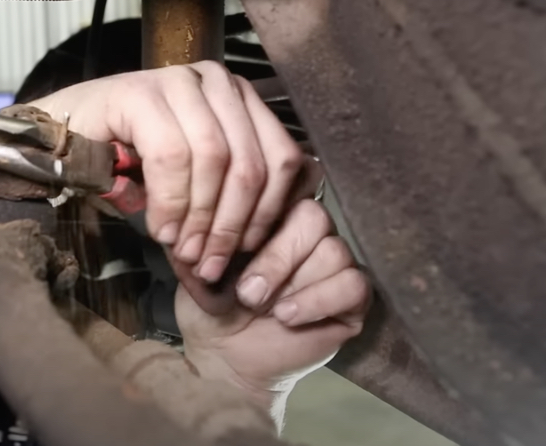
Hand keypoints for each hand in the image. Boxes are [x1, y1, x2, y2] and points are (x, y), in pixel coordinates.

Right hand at [30, 62, 303, 304]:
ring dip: (198, 217)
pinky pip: (171, 156)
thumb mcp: (192, 180)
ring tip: (180, 248)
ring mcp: (177, 81)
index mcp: (237, 99)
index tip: (244, 252)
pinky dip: (169, 201)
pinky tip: (157, 227)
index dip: (266, 213)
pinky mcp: (140, 92)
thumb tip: (258, 241)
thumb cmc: (126, 162)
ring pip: (214, 159)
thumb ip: (227, 196)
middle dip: (230, 224)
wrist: (57, 143)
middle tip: (207, 261)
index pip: (282, 158)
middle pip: (250, 162)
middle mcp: (215, 81)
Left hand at [176, 199, 370, 403]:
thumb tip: (191, 217)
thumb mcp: (196, 268)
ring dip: (292, 281)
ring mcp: (335, 263)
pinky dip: (318, 300)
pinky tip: (287, 317)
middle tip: (247, 292)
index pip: (287, 187)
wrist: (226, 359)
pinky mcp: (354, 297)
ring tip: (261, 307)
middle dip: (277, 256)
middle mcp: (309, 233)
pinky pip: (353, 284)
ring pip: (333, 250)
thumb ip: (201, 236)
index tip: (231, 249)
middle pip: (313, 217)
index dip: (262, 214)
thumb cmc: (212, 309)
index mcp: (274, 215)